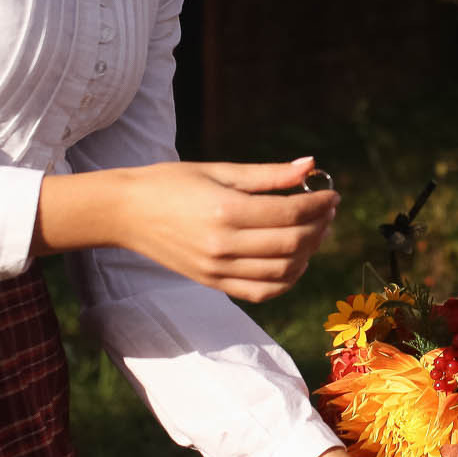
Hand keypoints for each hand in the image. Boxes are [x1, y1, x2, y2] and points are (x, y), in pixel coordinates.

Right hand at [35, 156, 336, 302]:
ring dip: (308, 253)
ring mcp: (218, 269)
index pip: (291, 213)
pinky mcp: (213, 283)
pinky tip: (295, 261)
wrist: (126, 212)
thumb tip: (311, 165)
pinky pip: (261, 291)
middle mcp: (224, 245)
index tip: (331, 193)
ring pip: (283, 272)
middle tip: (327, 211)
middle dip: (320, 227)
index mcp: (226, 210)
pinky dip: (286, 280)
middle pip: (292, 243)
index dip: (319, 204)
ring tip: (315, 233)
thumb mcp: (219, 170)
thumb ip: (267, 175)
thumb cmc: (171, 183)